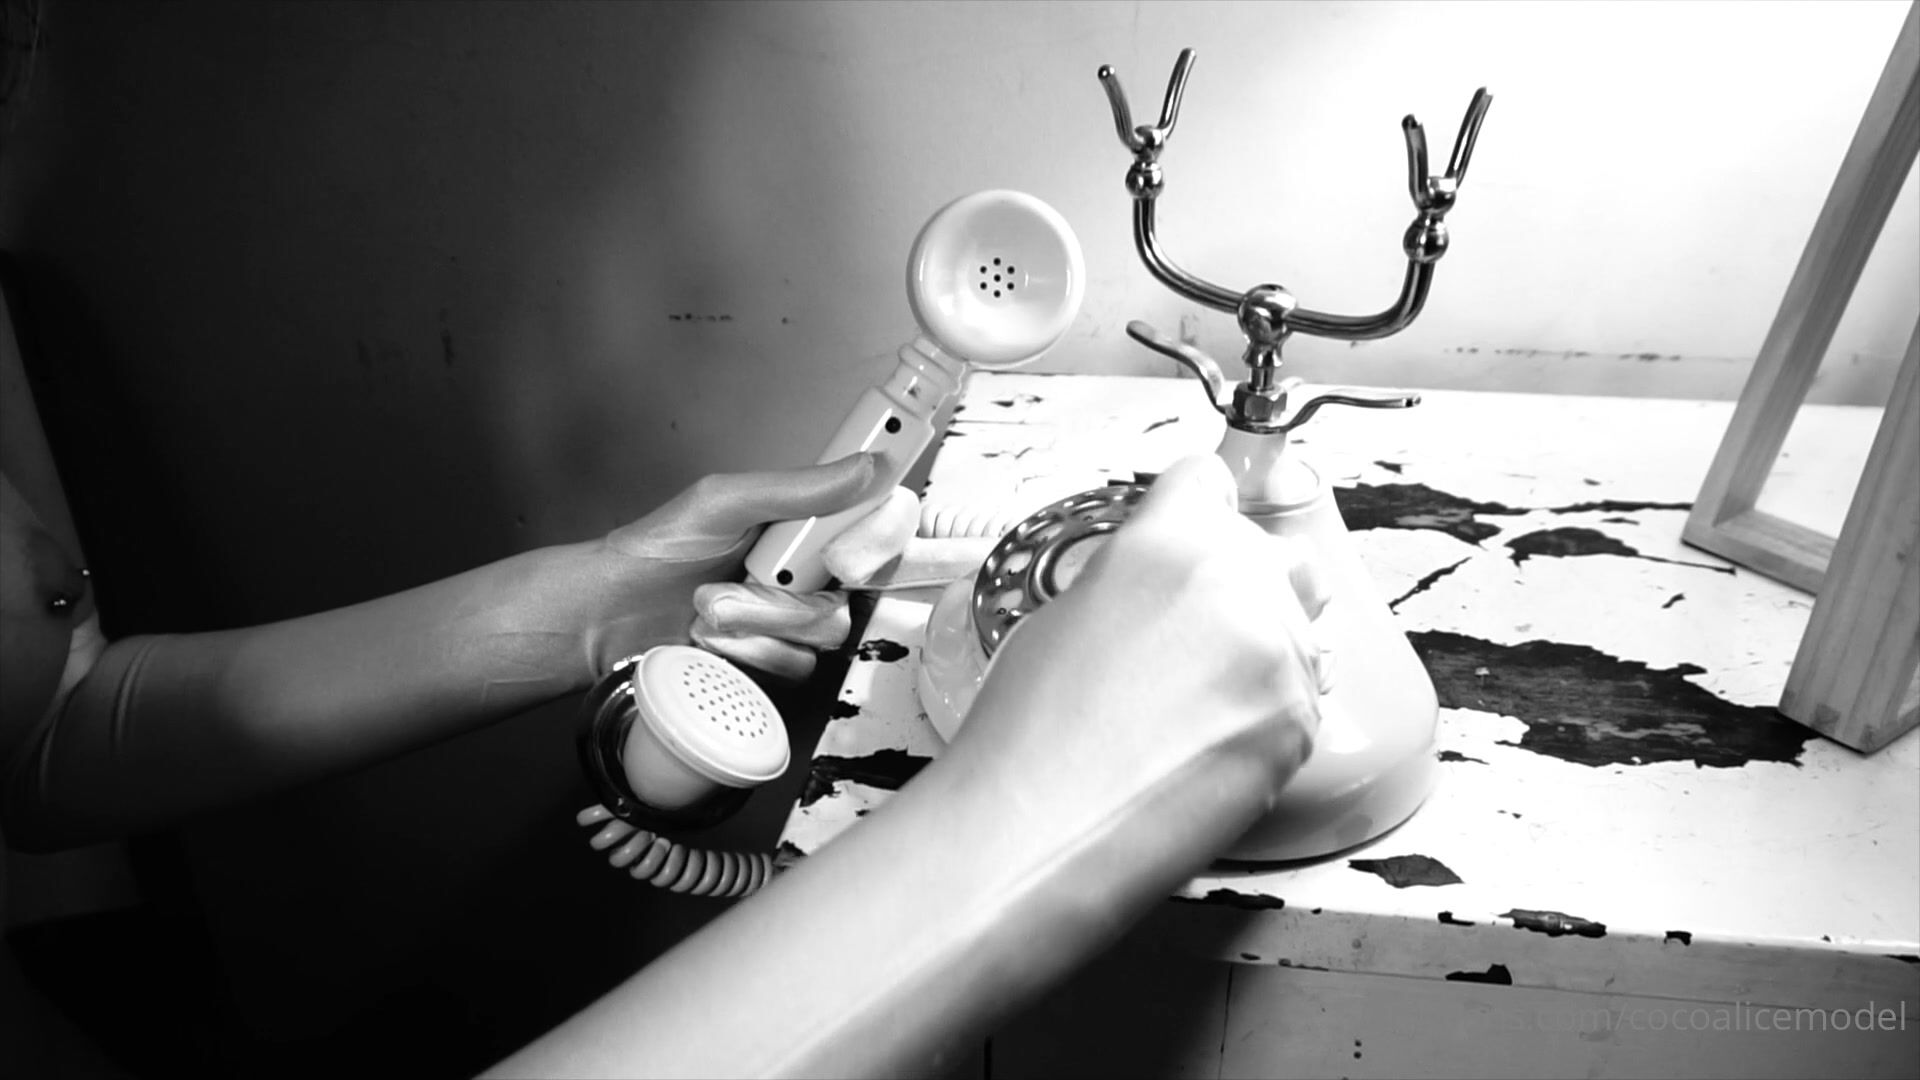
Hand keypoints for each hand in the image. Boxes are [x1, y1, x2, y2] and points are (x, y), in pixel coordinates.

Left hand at [582, 453, 904, 678]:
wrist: (610, 615)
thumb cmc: (657, 550)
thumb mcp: (724, 502)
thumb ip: (799, 488)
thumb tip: (867, 465)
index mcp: (807, 517)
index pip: (884, 520)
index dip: (880, 539)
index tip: (843, 556)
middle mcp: (812, 566)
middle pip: (863, 584)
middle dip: (794, 587)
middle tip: (754, 572)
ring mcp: (798, 615)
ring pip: (828, 628)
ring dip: (761, 618)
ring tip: (712, 602)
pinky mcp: (781, 658)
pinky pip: (799, 664)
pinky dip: (749, 651)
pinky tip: (715, 636)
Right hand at [953, 453, 1325, 805]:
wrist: (1038, 825)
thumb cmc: (1032, 733)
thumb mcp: (1068, 611)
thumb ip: (1138, 575)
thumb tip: (1166, 585)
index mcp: (1168, 538)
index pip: (1208, 482)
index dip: (1195, 511)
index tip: (1199, 530)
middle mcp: (1235, 578)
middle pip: (1274, 554)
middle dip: (1242, 590)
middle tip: (1193, 645)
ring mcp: (1277, 649)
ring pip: (1298, 629)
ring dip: (1260, 656)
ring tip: (1191, 708)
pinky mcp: (1302, 720)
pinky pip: (1303, 697)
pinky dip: (1267, 718)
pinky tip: (1205, 744)